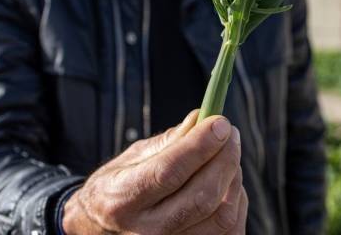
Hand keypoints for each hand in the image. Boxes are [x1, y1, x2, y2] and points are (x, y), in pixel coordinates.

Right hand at [62, 110, 246, 233]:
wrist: (103, 228)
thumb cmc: (121, 186)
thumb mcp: (132, 158)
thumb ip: (169, 141)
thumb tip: (202, 118)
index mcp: (123, 198)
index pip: (168, 172)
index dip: (200, 146)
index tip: (220, 123)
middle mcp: (146, 231)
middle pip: (202, 197)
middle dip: (225, 159)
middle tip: (230, 133)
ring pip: (222, 217)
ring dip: (233, 178)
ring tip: (227, 156)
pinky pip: (230, 232)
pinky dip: (237, 202)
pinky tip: (228, 183)